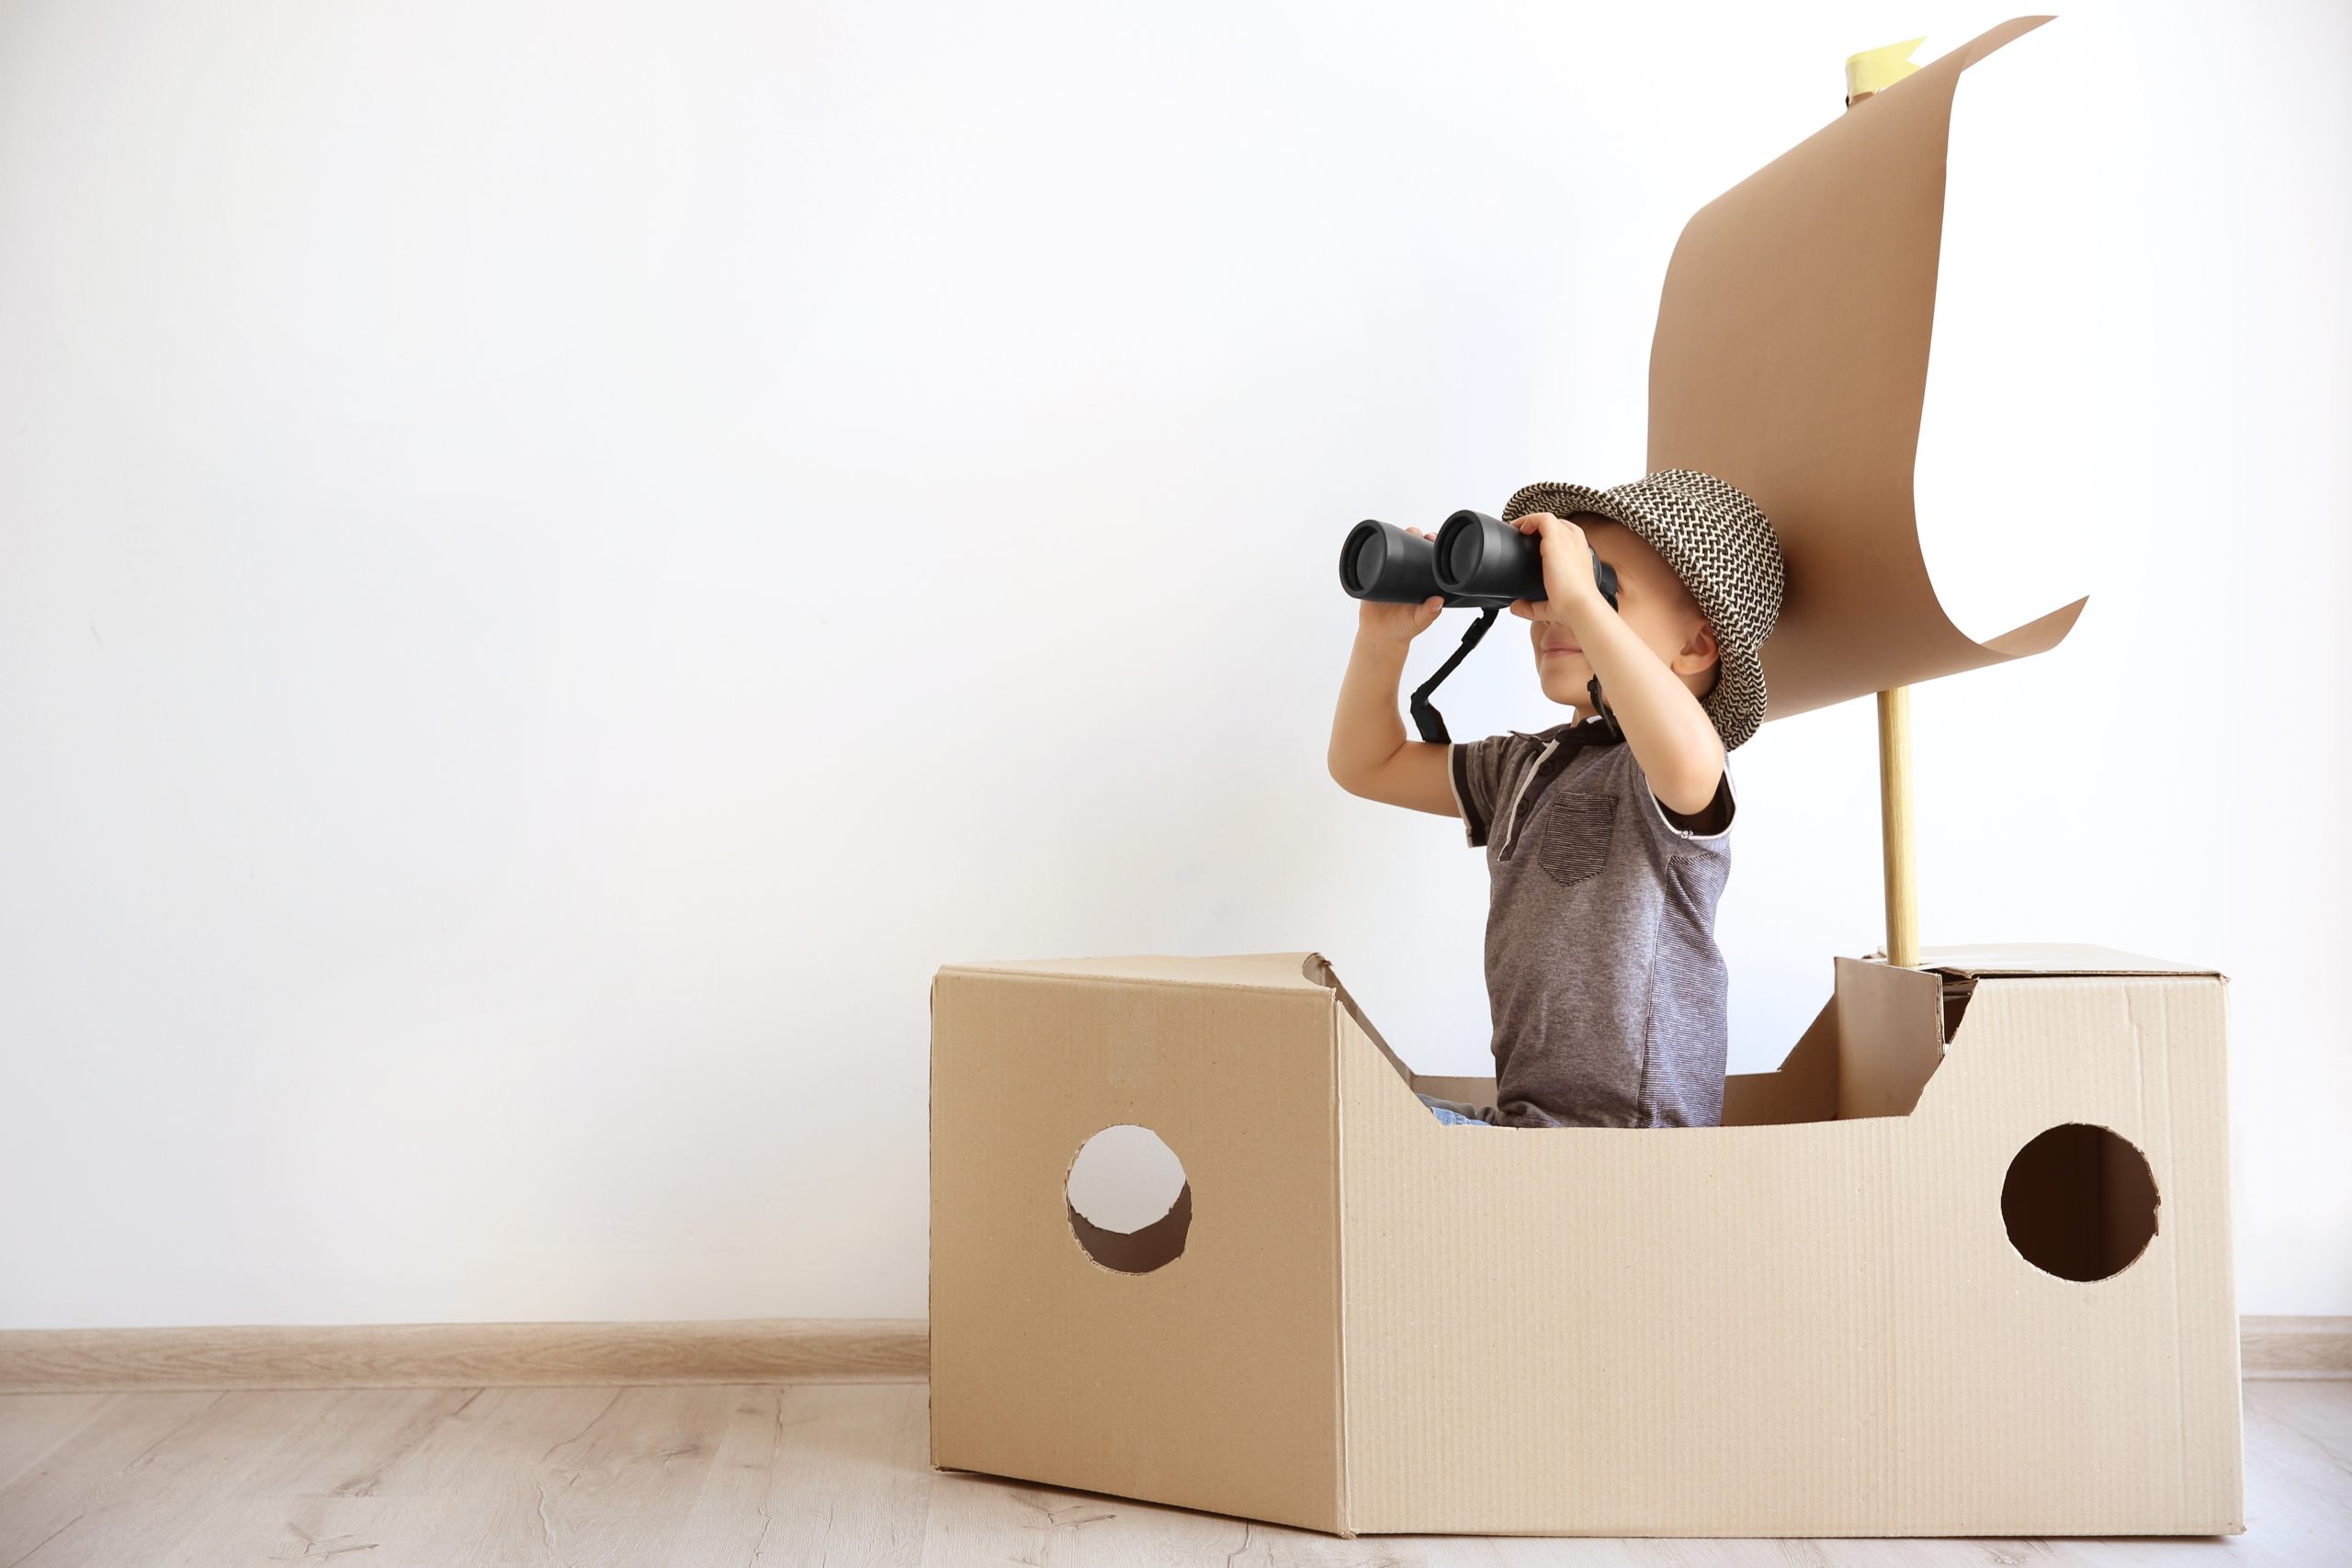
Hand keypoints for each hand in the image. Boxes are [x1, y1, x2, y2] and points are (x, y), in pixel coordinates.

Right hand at [1355, 526, 1446, 646]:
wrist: (1379, 635)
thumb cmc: (1403, 628)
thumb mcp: (1418, 621)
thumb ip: (1428, 614)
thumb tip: (1438, 602)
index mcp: (1423, 582)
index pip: (1430, 559)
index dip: (1433, 547)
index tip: (1434, 539)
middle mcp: (1409, 574)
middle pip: (1414, 548)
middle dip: (1417, 536)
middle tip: (1418, 533)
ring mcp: (1392, 573)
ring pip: (1396, 549)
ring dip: (1400, 536)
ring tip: (1406, 531)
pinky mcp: (1376, 575)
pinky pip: (1377, 559)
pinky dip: (1379, 547)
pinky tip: (1382, 537)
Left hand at [1504, 512, 1604, 624]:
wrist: (1580, 606)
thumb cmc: (1573, 606)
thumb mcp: (1550, 605)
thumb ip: (1532, 606)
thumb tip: (1517, 607)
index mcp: (1580, 556)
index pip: (1569, 535)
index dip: (1551, 534)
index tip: (1535, 540)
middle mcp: (1576, 545)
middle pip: (1559, 525)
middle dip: (1541, 527)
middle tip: (1524, 535)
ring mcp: (1568, 541)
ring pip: (1550, 519)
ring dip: (1532, 521)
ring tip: (1519, 529)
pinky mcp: (1557, 541)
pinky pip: (1543, 519)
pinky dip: (1530, 519)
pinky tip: (1520, 529)